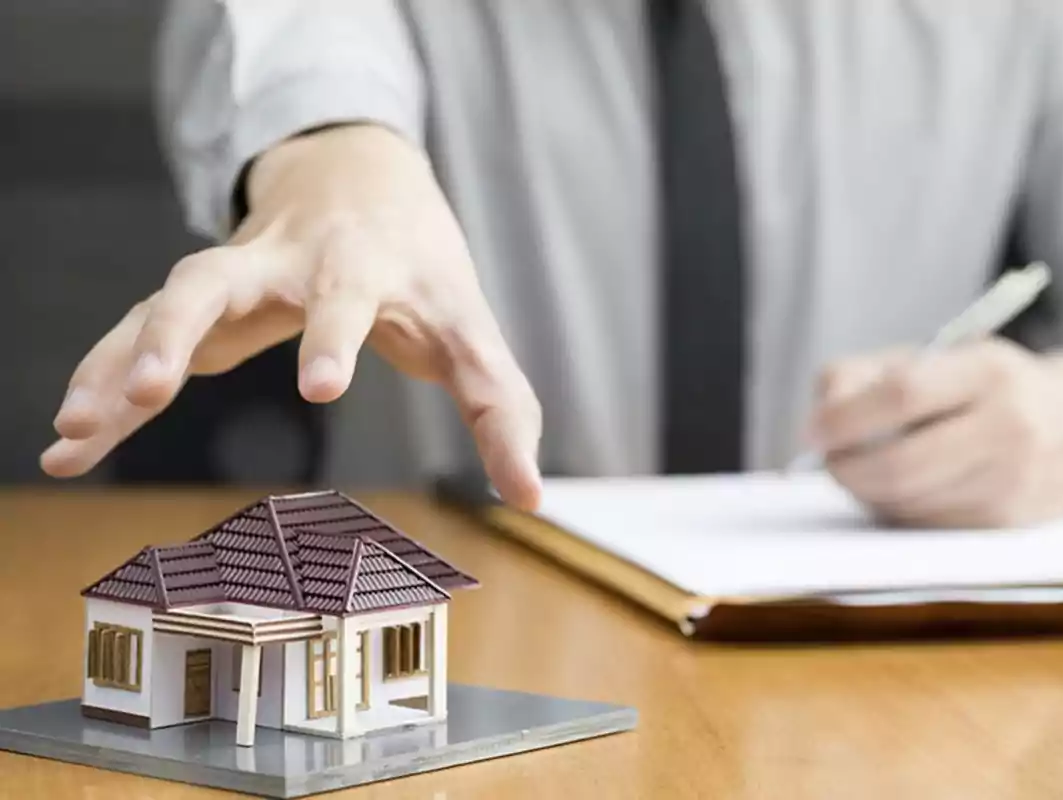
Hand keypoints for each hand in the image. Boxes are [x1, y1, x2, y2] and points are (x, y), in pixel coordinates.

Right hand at [41, 124, 542, 509]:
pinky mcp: (204, 295)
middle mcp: (286, 261)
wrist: (360, 173)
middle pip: (224, 277)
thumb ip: (502, 410)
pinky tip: (72, 437)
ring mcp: (236, 271)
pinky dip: (104, 376)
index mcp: (361, 266)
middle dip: (184, 326)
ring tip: (77, 431)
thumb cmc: (424, 263)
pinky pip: (141, 330)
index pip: (349, 298)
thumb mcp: (470, 328)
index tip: (320, 386)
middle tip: (158, 387)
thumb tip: (531, 501)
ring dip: (118, 359)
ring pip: (162, 301)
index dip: (333, 335)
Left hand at [805, 339, 1062, 526]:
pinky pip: (926, 525)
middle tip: (827, 461)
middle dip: (848, 469)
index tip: (814, 431)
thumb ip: (865, 374)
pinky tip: (899, 490)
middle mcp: (1009, 426)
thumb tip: (820, 420)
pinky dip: (897, 510)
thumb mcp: (936, 357)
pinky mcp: (1006, 523)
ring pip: (908, 502)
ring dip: (868, 492)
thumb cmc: (983, 387)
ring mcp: (1012, 480)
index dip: (847, 417)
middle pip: (902, 464)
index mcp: (988, 371)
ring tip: (864, 469)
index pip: (904, 394)